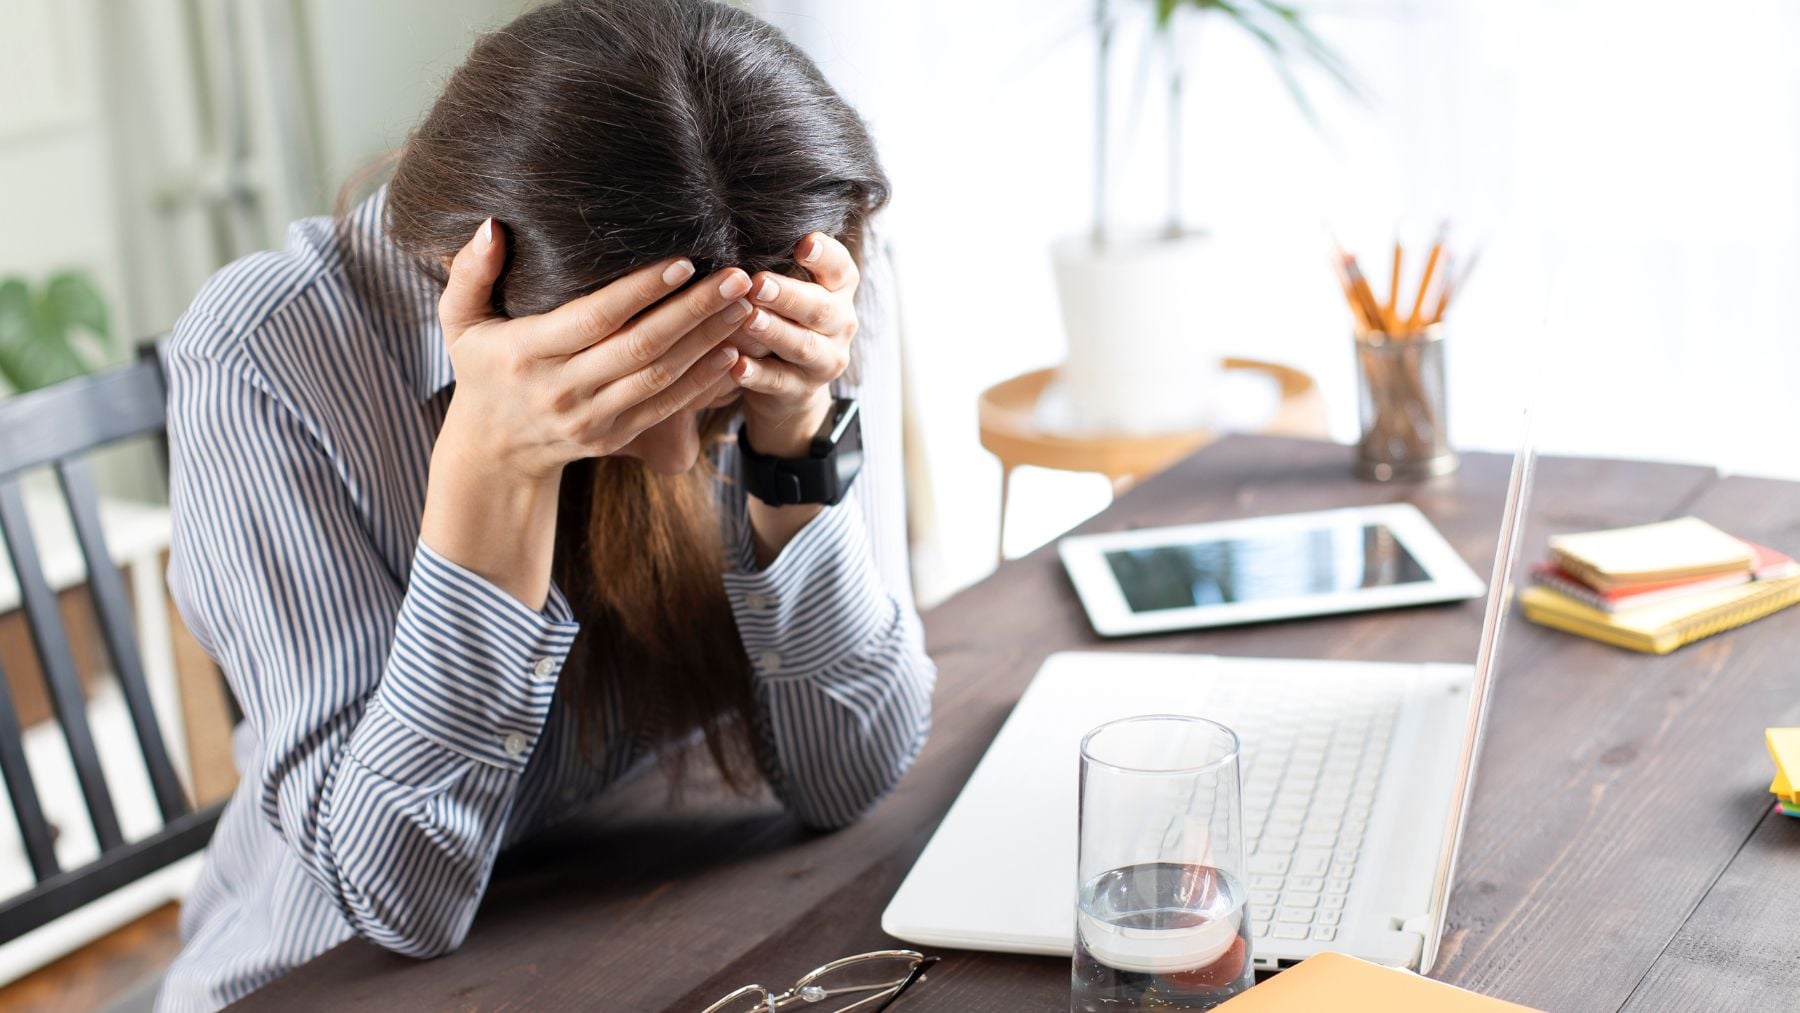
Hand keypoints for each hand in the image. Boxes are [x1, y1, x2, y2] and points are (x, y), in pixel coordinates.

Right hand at [436, 218, 754, 482]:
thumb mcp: (459, 322)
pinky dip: (703, 381)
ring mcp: (593, 418)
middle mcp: (563, 389)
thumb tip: (492, 225)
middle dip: (693, 311)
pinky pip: (667, 407)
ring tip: (745, 306)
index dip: (640, 291)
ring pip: (661, 377)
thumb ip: (469, 273)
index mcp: (528, 353)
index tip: (683, 261)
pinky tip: (734, 351)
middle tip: (737, 277)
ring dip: (708, 342)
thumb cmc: (481, 369)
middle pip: (640, 347)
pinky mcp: (615, 436)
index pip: (594, 318)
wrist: (493, 451)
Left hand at [730, 233, 860, 457]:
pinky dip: (757, 374)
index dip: (825, 255)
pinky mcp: (803, 391)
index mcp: (838, 290)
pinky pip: (780, 382)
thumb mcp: (787, 291)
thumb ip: (773, 267)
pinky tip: (736, 365)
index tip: (803, 243)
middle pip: (820, 308)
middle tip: (758, 284)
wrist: (791, 386)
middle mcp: (840, 323)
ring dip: (774, 332)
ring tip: (747, 319)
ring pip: (803, 346)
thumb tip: (730, 236)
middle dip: (788, 296)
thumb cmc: (784, 320)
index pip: (840, 267)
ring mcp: (825, 360)